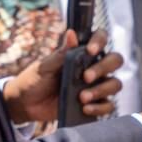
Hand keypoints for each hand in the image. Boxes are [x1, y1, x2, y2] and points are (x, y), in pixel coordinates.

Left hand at [3, 29, 123, 124]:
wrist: (26, 103)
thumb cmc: (35, 79)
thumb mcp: (45, 65)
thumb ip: (61, 52)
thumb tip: (71, 33)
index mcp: (82, 53)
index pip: (101, 39)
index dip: (100, 41)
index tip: (90, 50)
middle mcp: (93, 67)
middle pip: (115, 60)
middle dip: (103, 68)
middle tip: (85, 77)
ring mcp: (95, 86)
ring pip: (115, 84)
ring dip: (101, 90)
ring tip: (82, 97)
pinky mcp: (94, 104)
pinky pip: (108, 105)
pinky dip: (99, 107)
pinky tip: (85, 108)